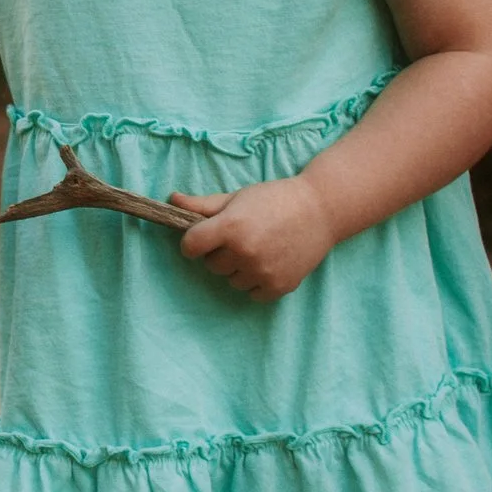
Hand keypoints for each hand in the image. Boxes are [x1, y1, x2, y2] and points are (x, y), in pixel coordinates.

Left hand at [171, 175, 336, 299]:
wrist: (321, 210)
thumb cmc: (274, 199)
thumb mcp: (236, 198)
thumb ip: (202, 205)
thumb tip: (170, 200)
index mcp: (230, 227)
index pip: (190, 246)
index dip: (192, 243)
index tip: (201, 239)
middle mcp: (244, 252)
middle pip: (211, 265)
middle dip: (220, 253)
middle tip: (241, 237)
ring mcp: (263, 271)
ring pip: (232, 281)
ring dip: (238, 269)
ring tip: (258, 248)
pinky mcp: (280, 286)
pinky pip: (253, 294)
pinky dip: (256, 283)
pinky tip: (268, 263)